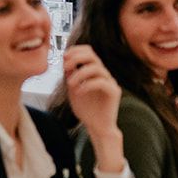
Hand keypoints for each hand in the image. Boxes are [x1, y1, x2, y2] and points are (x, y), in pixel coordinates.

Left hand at [62, 45, 122, 160]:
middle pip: (93, 55)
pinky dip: (86, 85)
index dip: (75, 50)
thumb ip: (70, 76)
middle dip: (76, 58)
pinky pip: (101, 82)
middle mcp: (103, 74)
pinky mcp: (114, 92)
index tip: (63, 57)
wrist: (97, 127)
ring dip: (79, 74)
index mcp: (94, 72)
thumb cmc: (86, 110)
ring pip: (96, 68)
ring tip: (70, 84)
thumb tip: (65, 61)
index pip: (88, 51)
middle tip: (65, 67)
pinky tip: (78, 92)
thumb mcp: (73, 90)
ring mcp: (110, 82)